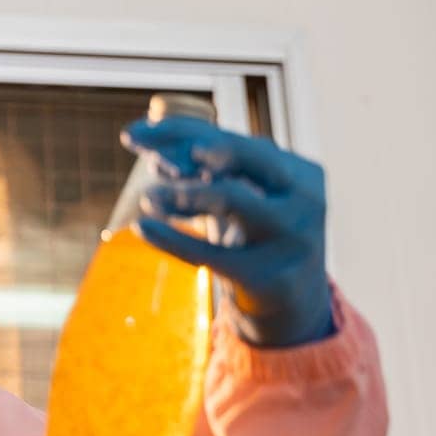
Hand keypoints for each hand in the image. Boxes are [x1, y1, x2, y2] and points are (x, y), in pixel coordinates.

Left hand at [122, 116, 334, 347]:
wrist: (291, 304)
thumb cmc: (257, 240)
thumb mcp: (238, 203)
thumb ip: (204, 178)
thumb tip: (155, 157)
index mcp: (300, 174)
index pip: (240, 142)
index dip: (183, 132)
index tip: (132, 134)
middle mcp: (303, 200)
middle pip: (248, 156)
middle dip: (194, 146)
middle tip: (153, 154)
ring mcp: (291, 238)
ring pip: (233, 198)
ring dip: (183, 192)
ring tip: (147, 196)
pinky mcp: (267, 277)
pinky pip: (210, 254)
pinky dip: (171, 239)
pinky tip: (142, 228)